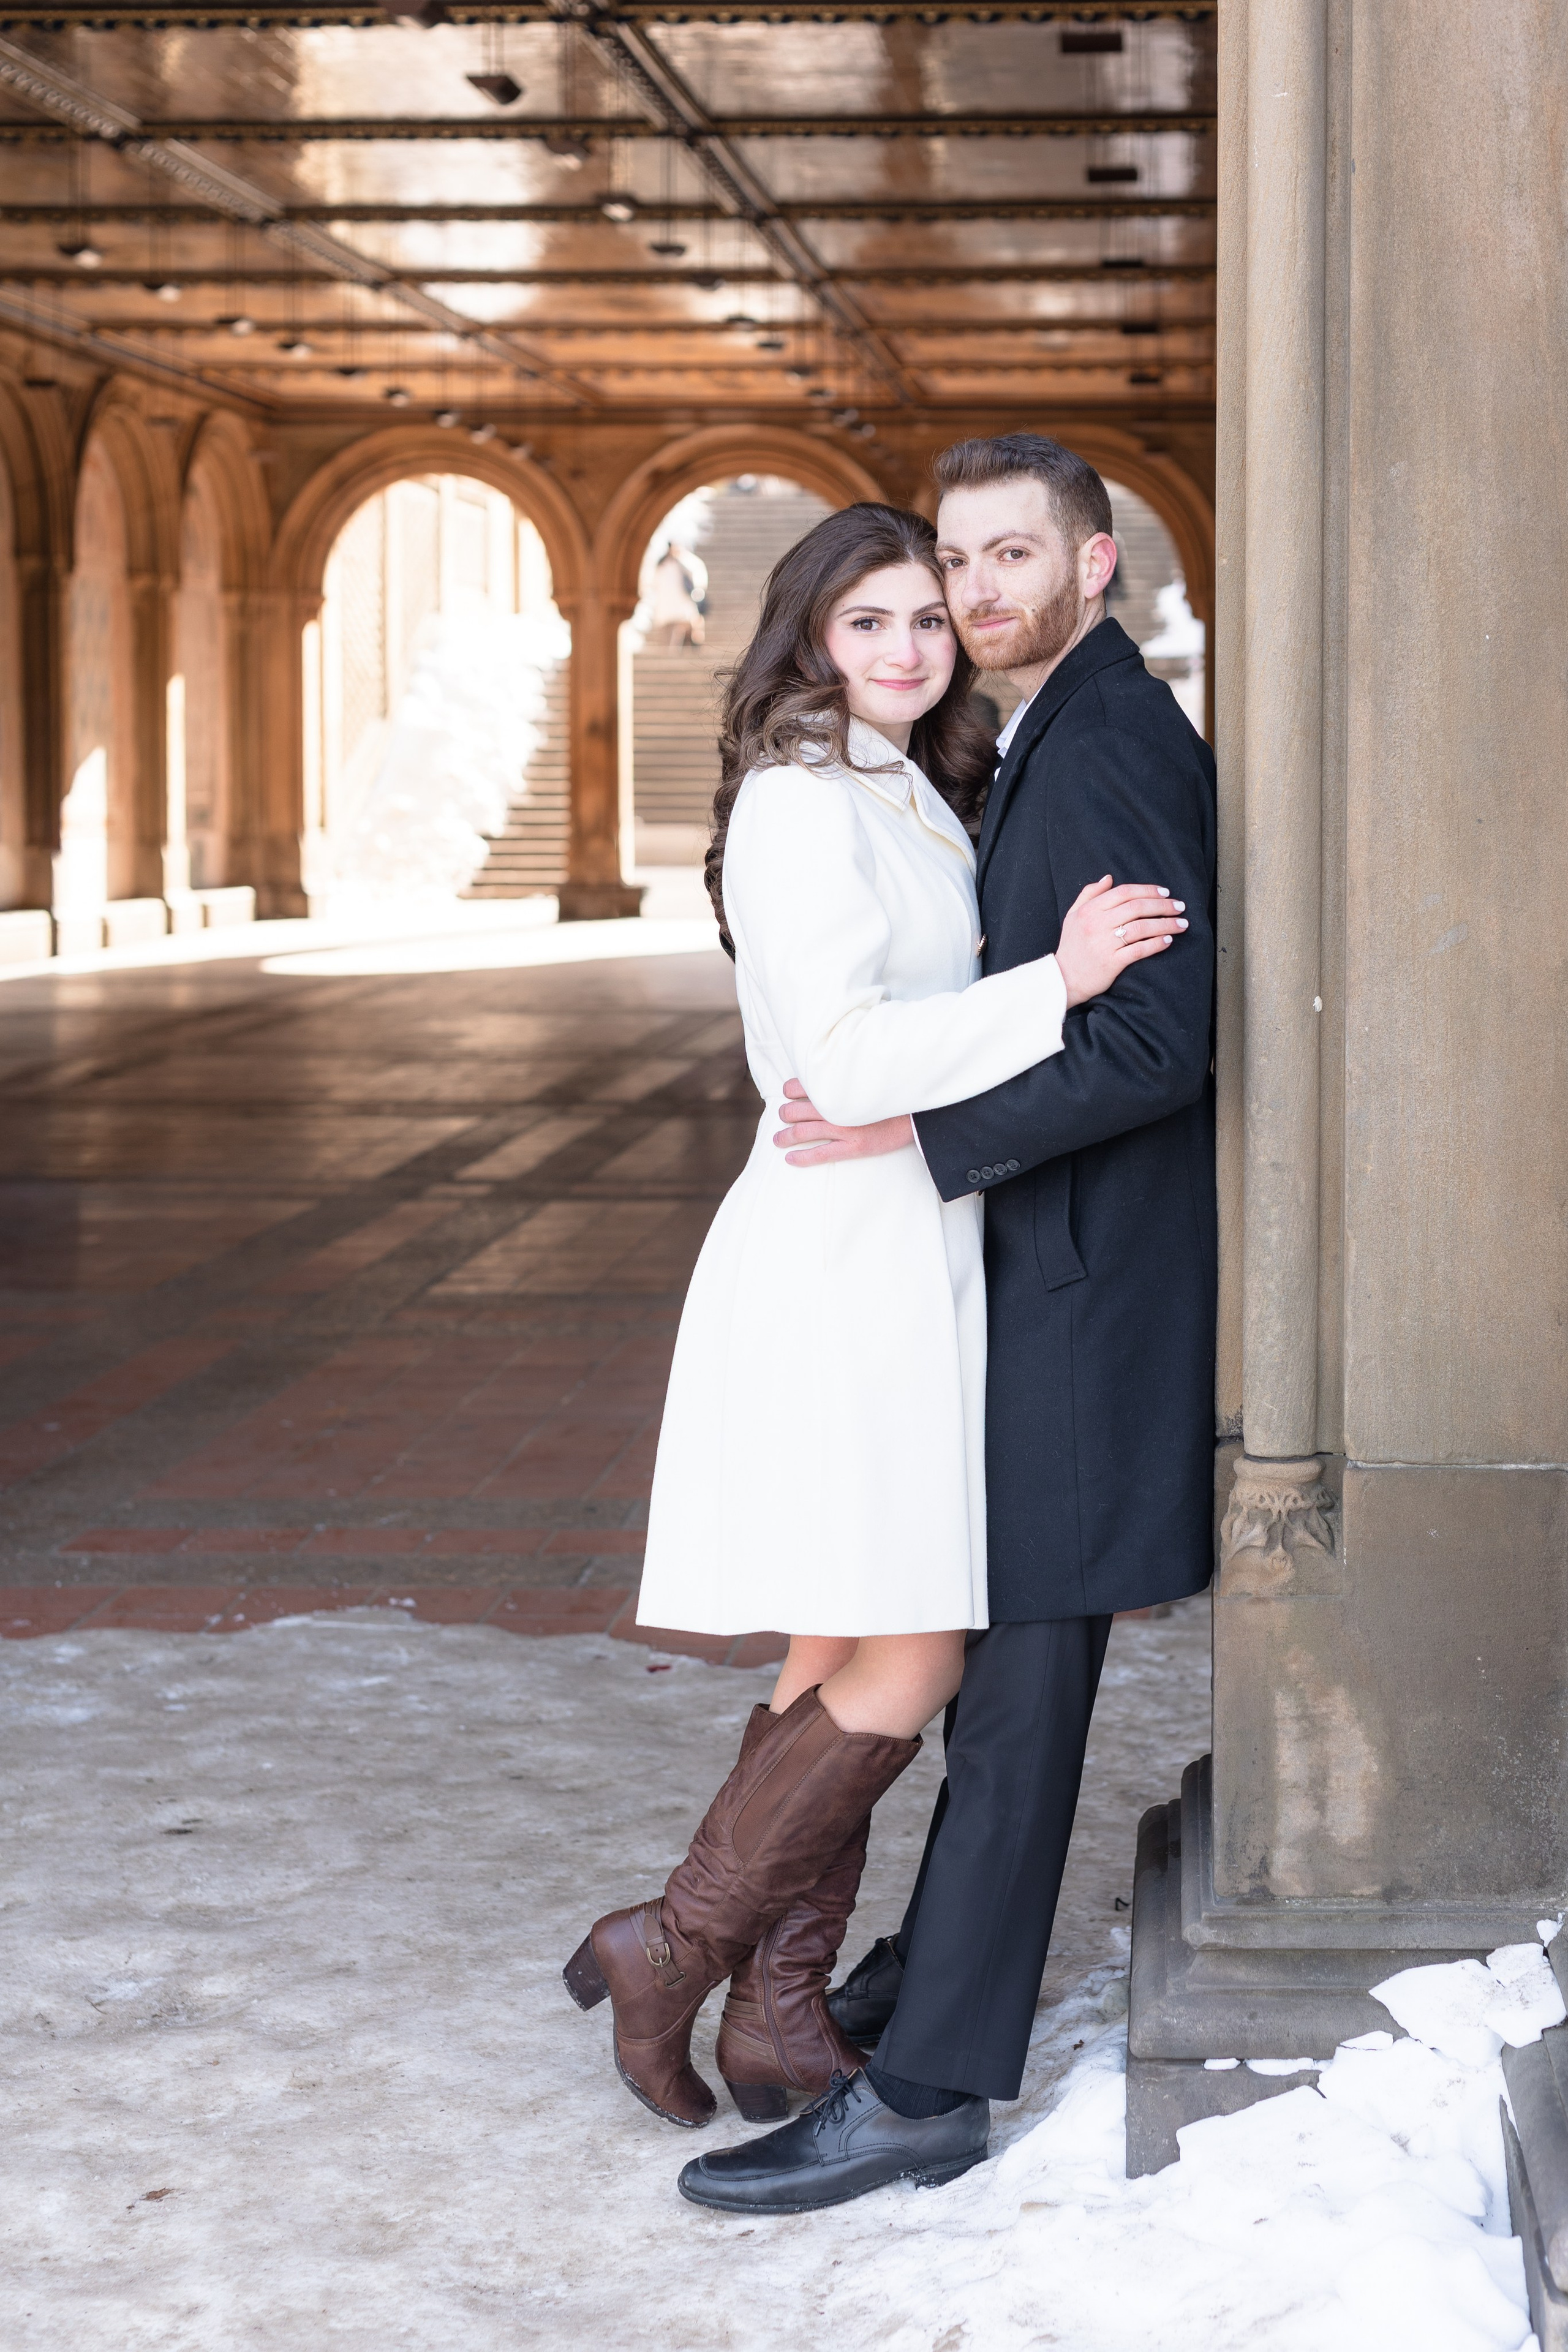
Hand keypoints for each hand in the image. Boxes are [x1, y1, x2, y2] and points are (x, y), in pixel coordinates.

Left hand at [772, 1078, 914, 1166]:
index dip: (790, 1090)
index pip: (801, 1085)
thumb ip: (846, 1076)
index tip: (788, 1092)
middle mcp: (837, 1106)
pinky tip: (790, 1159)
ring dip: (785, 1136)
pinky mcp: (854, 1146)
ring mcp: (845, 1128)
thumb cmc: (892, 1093)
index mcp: (839, 1086)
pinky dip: (801, 1157)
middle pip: (797, 1110)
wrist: (919, 1112)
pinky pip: (820, 1154)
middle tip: (784, 1117)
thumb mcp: (867, 1078)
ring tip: (777, 1140)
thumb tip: (828, 1072)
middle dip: (786, 1114)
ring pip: (803, 1132)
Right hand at [1055, 875, 1186, 1008]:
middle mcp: (1097, 924)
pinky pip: (1139, 950)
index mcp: (1089, 910)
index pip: (1124, 892)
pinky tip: (1168, 940)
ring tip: (1182, 924)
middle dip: (1163, 905)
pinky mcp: (1112, 963)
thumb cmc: (1072, 946)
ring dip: (1166, 924)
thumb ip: (1089, 894)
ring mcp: (1104, 944)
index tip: (1165, 892)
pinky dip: (1156, 944)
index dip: (1148, 890)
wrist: (1064, 979)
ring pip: (1142, 928)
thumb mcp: (1073, 915)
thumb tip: (1109, 878)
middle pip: (1136, 908)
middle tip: (1180, 906)